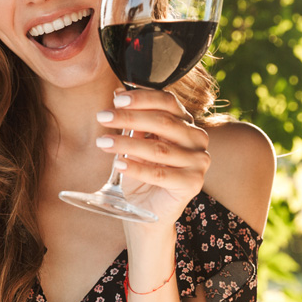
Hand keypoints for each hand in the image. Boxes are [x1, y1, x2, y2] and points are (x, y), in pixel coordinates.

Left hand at [95, 88, 209, 228]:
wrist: (149, 209)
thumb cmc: (143, 173)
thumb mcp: (136, 142)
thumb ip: (134, 120)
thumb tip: (118, 92)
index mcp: (186, 123)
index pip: (168, 102)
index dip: (142, 98)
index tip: (116, 99)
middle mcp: (197, 139)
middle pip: (163, 122)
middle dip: (129, 118)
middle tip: (102, 117)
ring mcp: (199, 161)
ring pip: (158, 149)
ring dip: (126, 144)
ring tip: (102, 142)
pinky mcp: (193, 183)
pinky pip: (160, 174)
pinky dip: (136, 168)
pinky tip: (118, 164)